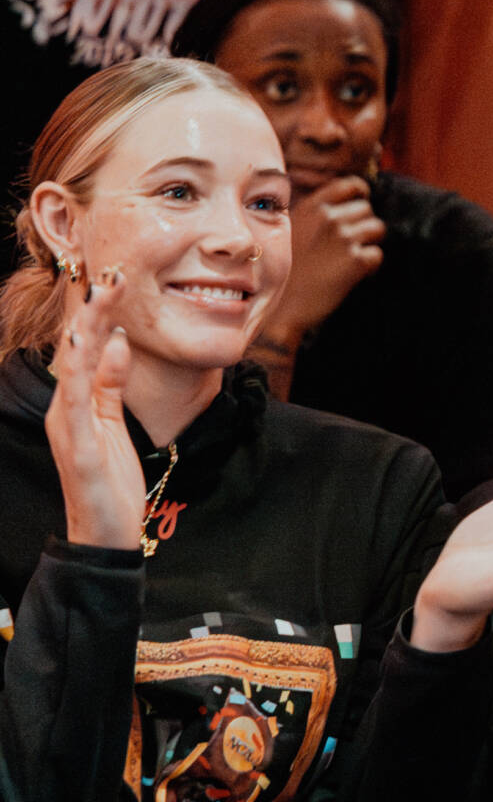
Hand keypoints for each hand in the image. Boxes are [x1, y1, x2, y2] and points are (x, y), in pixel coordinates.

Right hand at [45, 268, 145, 549]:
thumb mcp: (113, 422)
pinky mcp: (78, 446)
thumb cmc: (110, 478)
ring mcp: (68, 426)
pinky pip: (80, 403)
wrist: (104, 532)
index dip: (94, 311)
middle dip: (90, 308)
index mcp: (75, 401)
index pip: (83, 347)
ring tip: (100, 293)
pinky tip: (99, 346)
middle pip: (75, 349)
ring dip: (87, 328)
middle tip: (108, 270)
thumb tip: (117, 341)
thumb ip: (111, 383)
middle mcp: (65, 407)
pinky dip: (88, 373)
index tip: (111, 276)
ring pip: (73, 366)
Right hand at [266, 176, 385, 346]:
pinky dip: (370, 266)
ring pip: (377, 229)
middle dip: (361, 225)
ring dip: (368, 243)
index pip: (351, 185)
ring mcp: (343, 239)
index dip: (361, 194)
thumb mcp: (288, 231)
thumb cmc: (282, 271)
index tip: (360, 205)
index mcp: (311, 207)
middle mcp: (329, 218)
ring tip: (351, 258)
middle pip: (366, 210)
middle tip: (347, 245)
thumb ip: (311, 215)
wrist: (279, 307)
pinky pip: (377, 255)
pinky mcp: (356, 262)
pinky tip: (354, 274)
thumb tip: (334, 207)